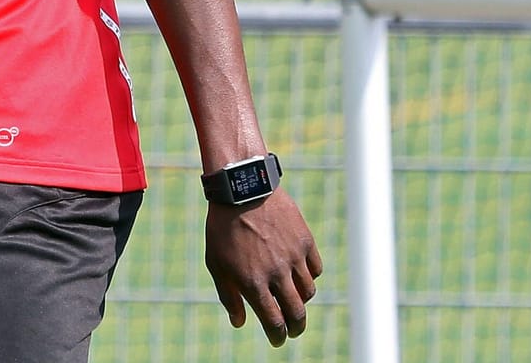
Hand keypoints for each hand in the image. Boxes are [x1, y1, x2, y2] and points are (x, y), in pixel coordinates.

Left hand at [204, 189, 322, 346]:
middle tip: (293, 330)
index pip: (273, 322)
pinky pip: (315, 269)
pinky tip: (300, 275)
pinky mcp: (306, 242)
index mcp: (253, 282)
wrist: (242, 190)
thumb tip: (239, 322)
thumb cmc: (222, 228)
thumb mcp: (215, 262)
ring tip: (293, 300)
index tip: (277, 340)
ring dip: (301, 301)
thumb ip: (228, 295)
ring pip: (308, 292)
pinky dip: (309, 276)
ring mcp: (294, 258)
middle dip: (296, 327)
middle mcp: (277, 274)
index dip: (277, 336)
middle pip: (297, 313)